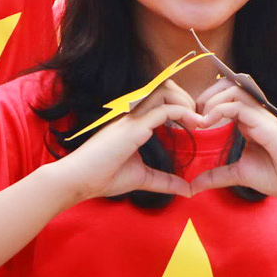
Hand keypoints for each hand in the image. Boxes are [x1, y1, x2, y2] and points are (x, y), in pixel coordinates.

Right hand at [59, 82, 200, 201]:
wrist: (77, 180)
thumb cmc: (103, 177)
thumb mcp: (142, 177)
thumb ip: (164, 181)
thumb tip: (186, 189)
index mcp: (133, 121)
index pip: (159, 98)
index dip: (180, 103)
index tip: (195, 122)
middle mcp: (132, 113)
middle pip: (163, 86)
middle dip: (185, 96)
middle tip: (199, 118)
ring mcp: (132, 117)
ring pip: (164, 91)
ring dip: (185, 100)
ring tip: (197, 120)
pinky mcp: (133, 127)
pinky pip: (163, 110)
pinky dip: (182, 112)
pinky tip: (194, 124)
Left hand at [188, 80, 276, 209]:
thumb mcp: (239, 174)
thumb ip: (217, 175)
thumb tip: (193, 185)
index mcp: (250, 119)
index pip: (228, 96)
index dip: (208, 101)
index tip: (193, 120)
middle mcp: (256, 113)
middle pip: (230, 85)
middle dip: (208, 94)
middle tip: (194, 114)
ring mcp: (262, 116)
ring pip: (234, 89)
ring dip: (212, 100)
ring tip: (201, 118)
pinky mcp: (266, 124)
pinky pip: (240, 106)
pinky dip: (220, 110)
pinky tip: (208, 123)